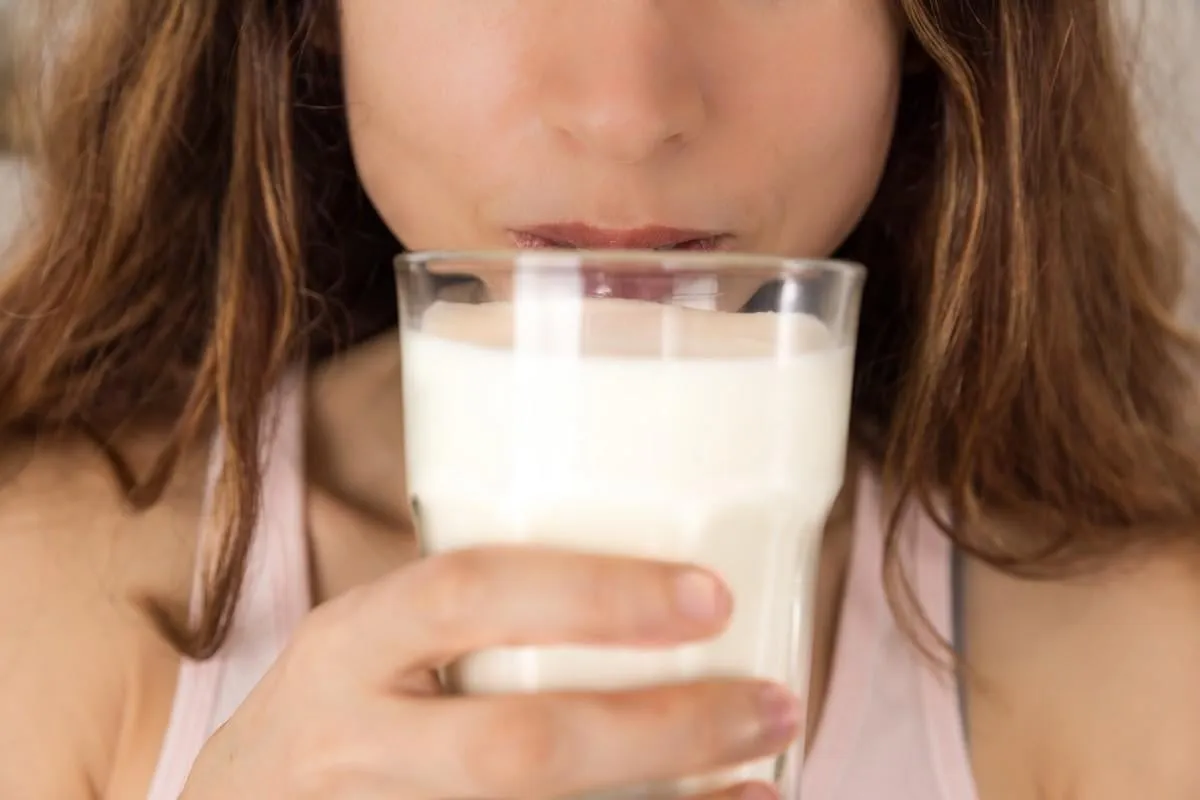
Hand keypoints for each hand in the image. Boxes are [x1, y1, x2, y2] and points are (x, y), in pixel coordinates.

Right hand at [182, 546, 800, 798]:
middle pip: (516, 750)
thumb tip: (651, 576)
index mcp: (351, 643)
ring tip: (767, 773)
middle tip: (773, 701)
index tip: (710, 597)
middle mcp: (355, 741)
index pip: (467, 594)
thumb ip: (473, 612)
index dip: (593, 596)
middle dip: (661, 731)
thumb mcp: (371, 638)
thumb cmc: (338, 706)